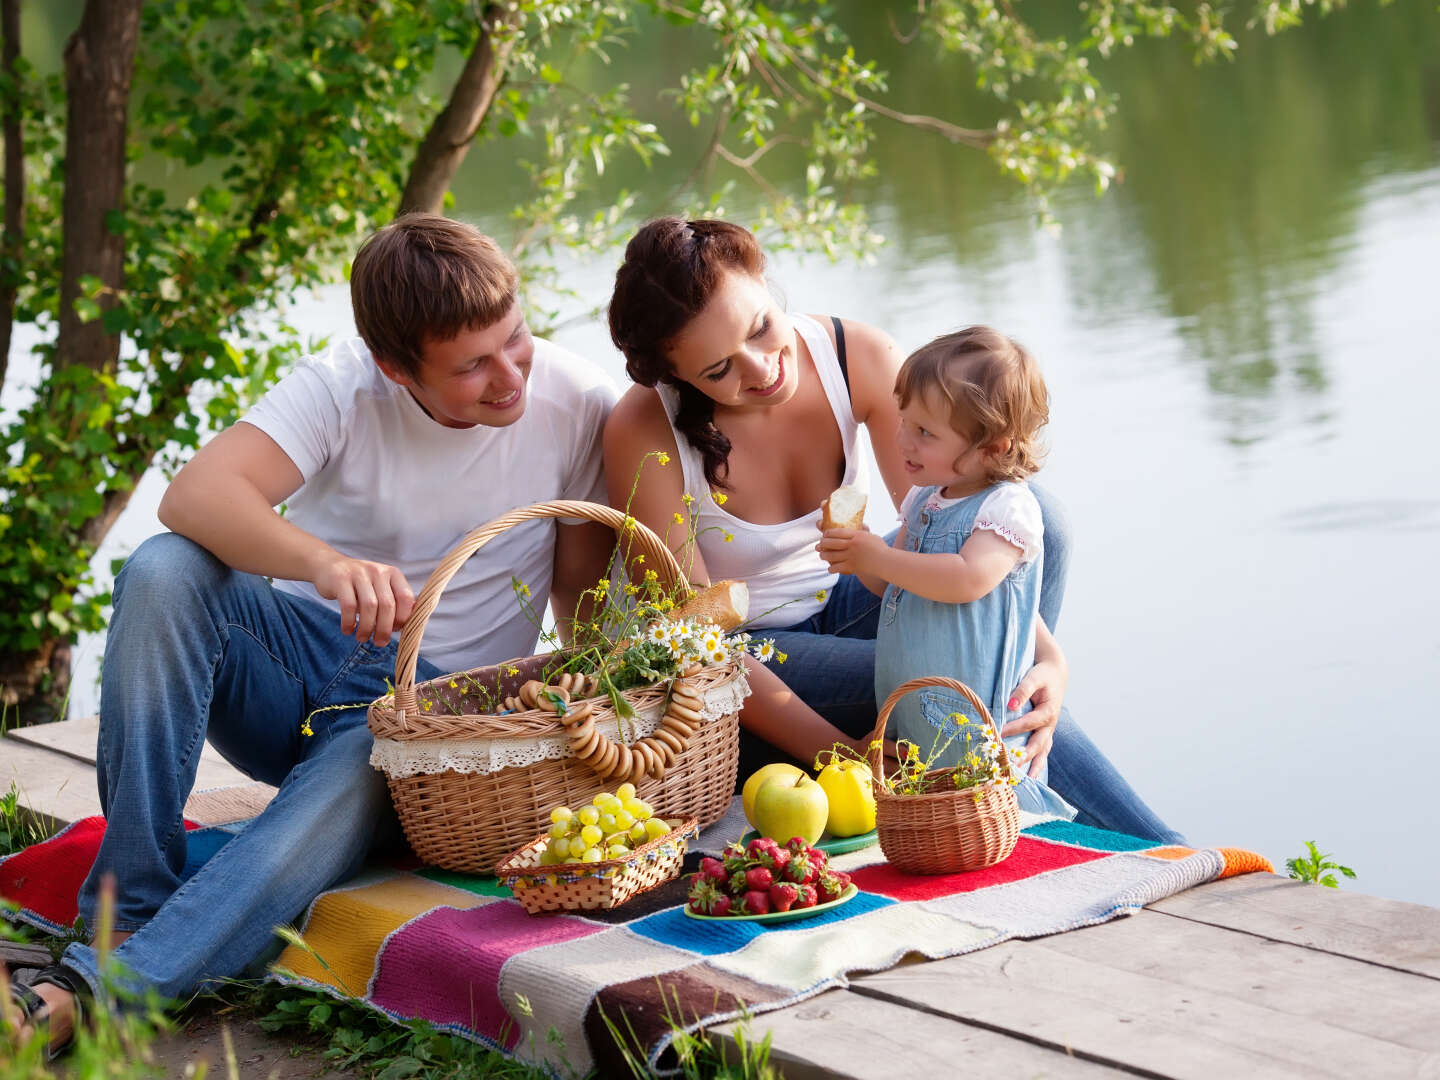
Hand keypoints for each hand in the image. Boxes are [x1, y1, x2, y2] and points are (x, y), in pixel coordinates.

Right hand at [311, 553, 414, 646]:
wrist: (329, 567)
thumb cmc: (360, 585)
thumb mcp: (380, 588)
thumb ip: (394, 603)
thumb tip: (406, 626)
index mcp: (393, 574)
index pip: (406, 597)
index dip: (403, 617)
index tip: (395, 631)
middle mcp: (378, 571)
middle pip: (387, 604)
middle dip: (385, 628)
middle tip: (380, 642)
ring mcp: (359, 574)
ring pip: (369, 606)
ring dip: (367, 628)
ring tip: (362, 638)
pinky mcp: (341, 580)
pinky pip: (349, 606)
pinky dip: (349, 622)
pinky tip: (348, 630)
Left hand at [816, 527, 886, 576]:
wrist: (886, 561)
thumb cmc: (881, 549)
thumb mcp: (871, 536)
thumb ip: (862, 533)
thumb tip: (859, 527)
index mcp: (856, 535)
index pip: (838, 532)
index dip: (828, 533)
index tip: (824, 534)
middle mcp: (852, 545)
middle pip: (832, 543)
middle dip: (822, 544)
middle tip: (818, 545)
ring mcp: (851, 556)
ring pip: (832, 555)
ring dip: (824, 556)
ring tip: (821, 556)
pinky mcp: (852, 566)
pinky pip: (838, 567)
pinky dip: (832, 569)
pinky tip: (830, 569)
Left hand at [1002, 657, 1067, 777]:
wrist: (1054, 674)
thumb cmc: (1042, 676)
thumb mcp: (1033, 677)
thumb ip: (1023, 690)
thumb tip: (1011, 705)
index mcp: (1048, 711)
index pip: (1030, 723)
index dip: (1015, 728)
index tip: (999, 733)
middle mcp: (1050, 724)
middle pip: (1038, 743)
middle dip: (1025, 755)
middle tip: (1011, 766)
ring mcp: (1048, 730)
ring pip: (1042, 751)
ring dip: (1034, 765)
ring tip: (1025, 780)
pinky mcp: (1045, 733)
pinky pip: (1041, 751)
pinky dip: (1036, 763)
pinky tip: (1029, 775)